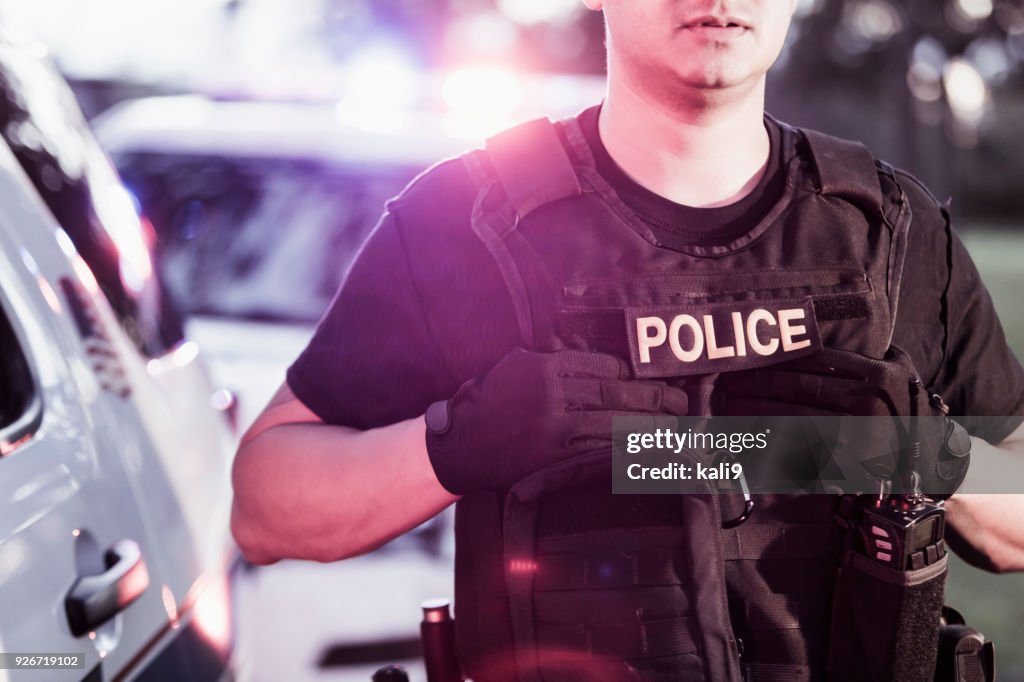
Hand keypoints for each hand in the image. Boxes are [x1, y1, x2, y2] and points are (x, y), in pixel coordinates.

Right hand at [424, 348, 688, 493]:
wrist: (458, 445)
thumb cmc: (487, 401)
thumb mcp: (515, 365)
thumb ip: (552, 361)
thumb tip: (598, 365)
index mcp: (545, 367)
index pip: (602, 367)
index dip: (632, 375)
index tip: (650, 380)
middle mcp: (552, 395)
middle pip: (615, 394)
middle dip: (653, 398)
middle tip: (681, 402)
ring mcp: (554, 428)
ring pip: (613, 425)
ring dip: (650, 427)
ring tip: (676, 427)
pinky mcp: (553, 458)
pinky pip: (599, 453)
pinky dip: (628, 452)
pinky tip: (649, 452)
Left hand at [714, 346, 969, 495]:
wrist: (928, 458)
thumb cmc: (903, 406)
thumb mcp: (897, 370)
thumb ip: (867, 350)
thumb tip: (818, 334)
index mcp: (875, 374)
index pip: (816, 361)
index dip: (779, 359)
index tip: (749, 358)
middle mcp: (865, 402)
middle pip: (800, 388)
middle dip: (759, 384)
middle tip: (727, 381)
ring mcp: (856, 434)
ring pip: (795, 417)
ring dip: (757, 411)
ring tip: (728, 405)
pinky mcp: (845, 462)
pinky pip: (801, 449)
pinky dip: (772, 442)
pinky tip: (748, 436)